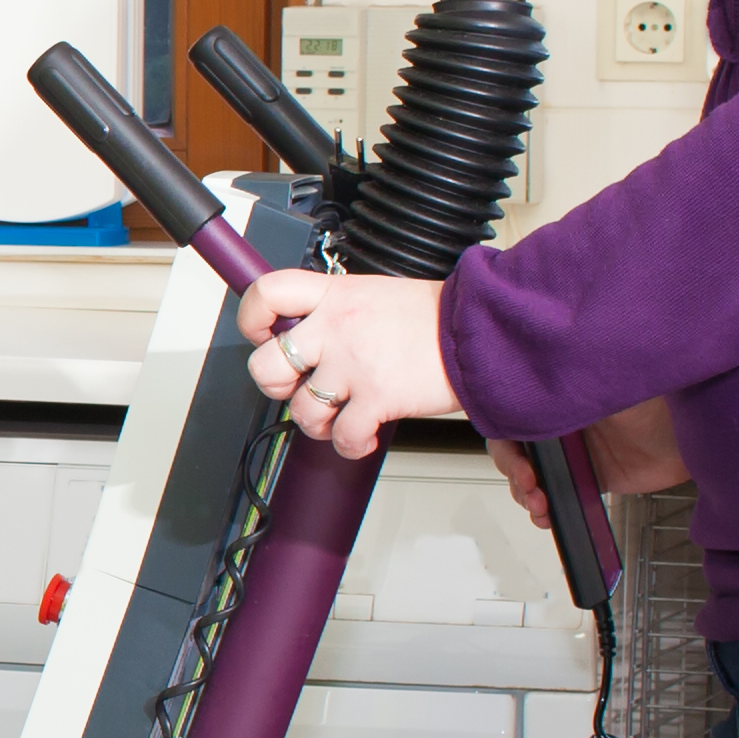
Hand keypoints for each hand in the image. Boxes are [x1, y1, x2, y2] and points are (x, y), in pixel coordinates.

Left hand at [235, 269, 458, 460]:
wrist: (485, 330)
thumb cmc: (438, 317)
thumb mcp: (377, 295)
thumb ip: (338, 312)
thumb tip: (309, 335)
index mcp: (335, 295)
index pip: (268, 293)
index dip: (252, 318)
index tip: (263, 335)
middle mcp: (335, 327)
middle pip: (265, 365)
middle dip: (276, 386)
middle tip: (298, 386)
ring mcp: (353, 364)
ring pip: (300, 410)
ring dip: (318, 423)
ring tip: (342, 416)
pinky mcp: (376, 397)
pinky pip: (343, 437)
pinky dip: (352, 445)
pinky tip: (367, 435)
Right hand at [488, 400, 685, 528]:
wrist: (694, 437)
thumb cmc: (658, 404)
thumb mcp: (605, 391)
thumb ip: (568, 395)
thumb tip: (535, 397)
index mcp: (557, 403)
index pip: (512, 421)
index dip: (506, 444)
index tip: (520, 463)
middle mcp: (560, 429)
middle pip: (516, 453)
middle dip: (516, 474)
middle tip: (532, 487)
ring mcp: (574, 458)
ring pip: (530, 479)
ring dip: (527, 496)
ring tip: (541, 506)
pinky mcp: (590, 482)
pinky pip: (557, 499)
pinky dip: (547, 512)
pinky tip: (548, 517)